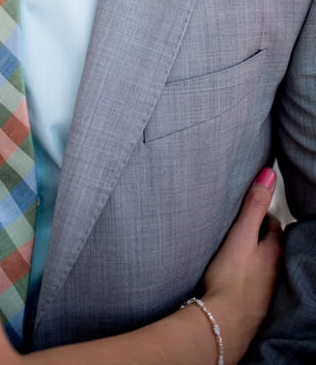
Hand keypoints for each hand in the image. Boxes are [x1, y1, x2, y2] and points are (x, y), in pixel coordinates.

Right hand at [202, 168, 281, 363]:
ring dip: (251, 258)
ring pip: (261, 267)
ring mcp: (264, 291)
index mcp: (273, 252)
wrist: (221, 324)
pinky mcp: (251, 306)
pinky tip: (232, 278)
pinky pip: (251, 284)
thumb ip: (253, 204)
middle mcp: (274, 272)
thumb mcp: (240, 235)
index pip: (272, 226)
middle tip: (241, 229)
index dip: (261, 216)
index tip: (249, 210)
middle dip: (257, 237)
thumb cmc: (230, 278)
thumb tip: (269, 173)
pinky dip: (245, 277)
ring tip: (234, 251)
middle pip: (269, 247)